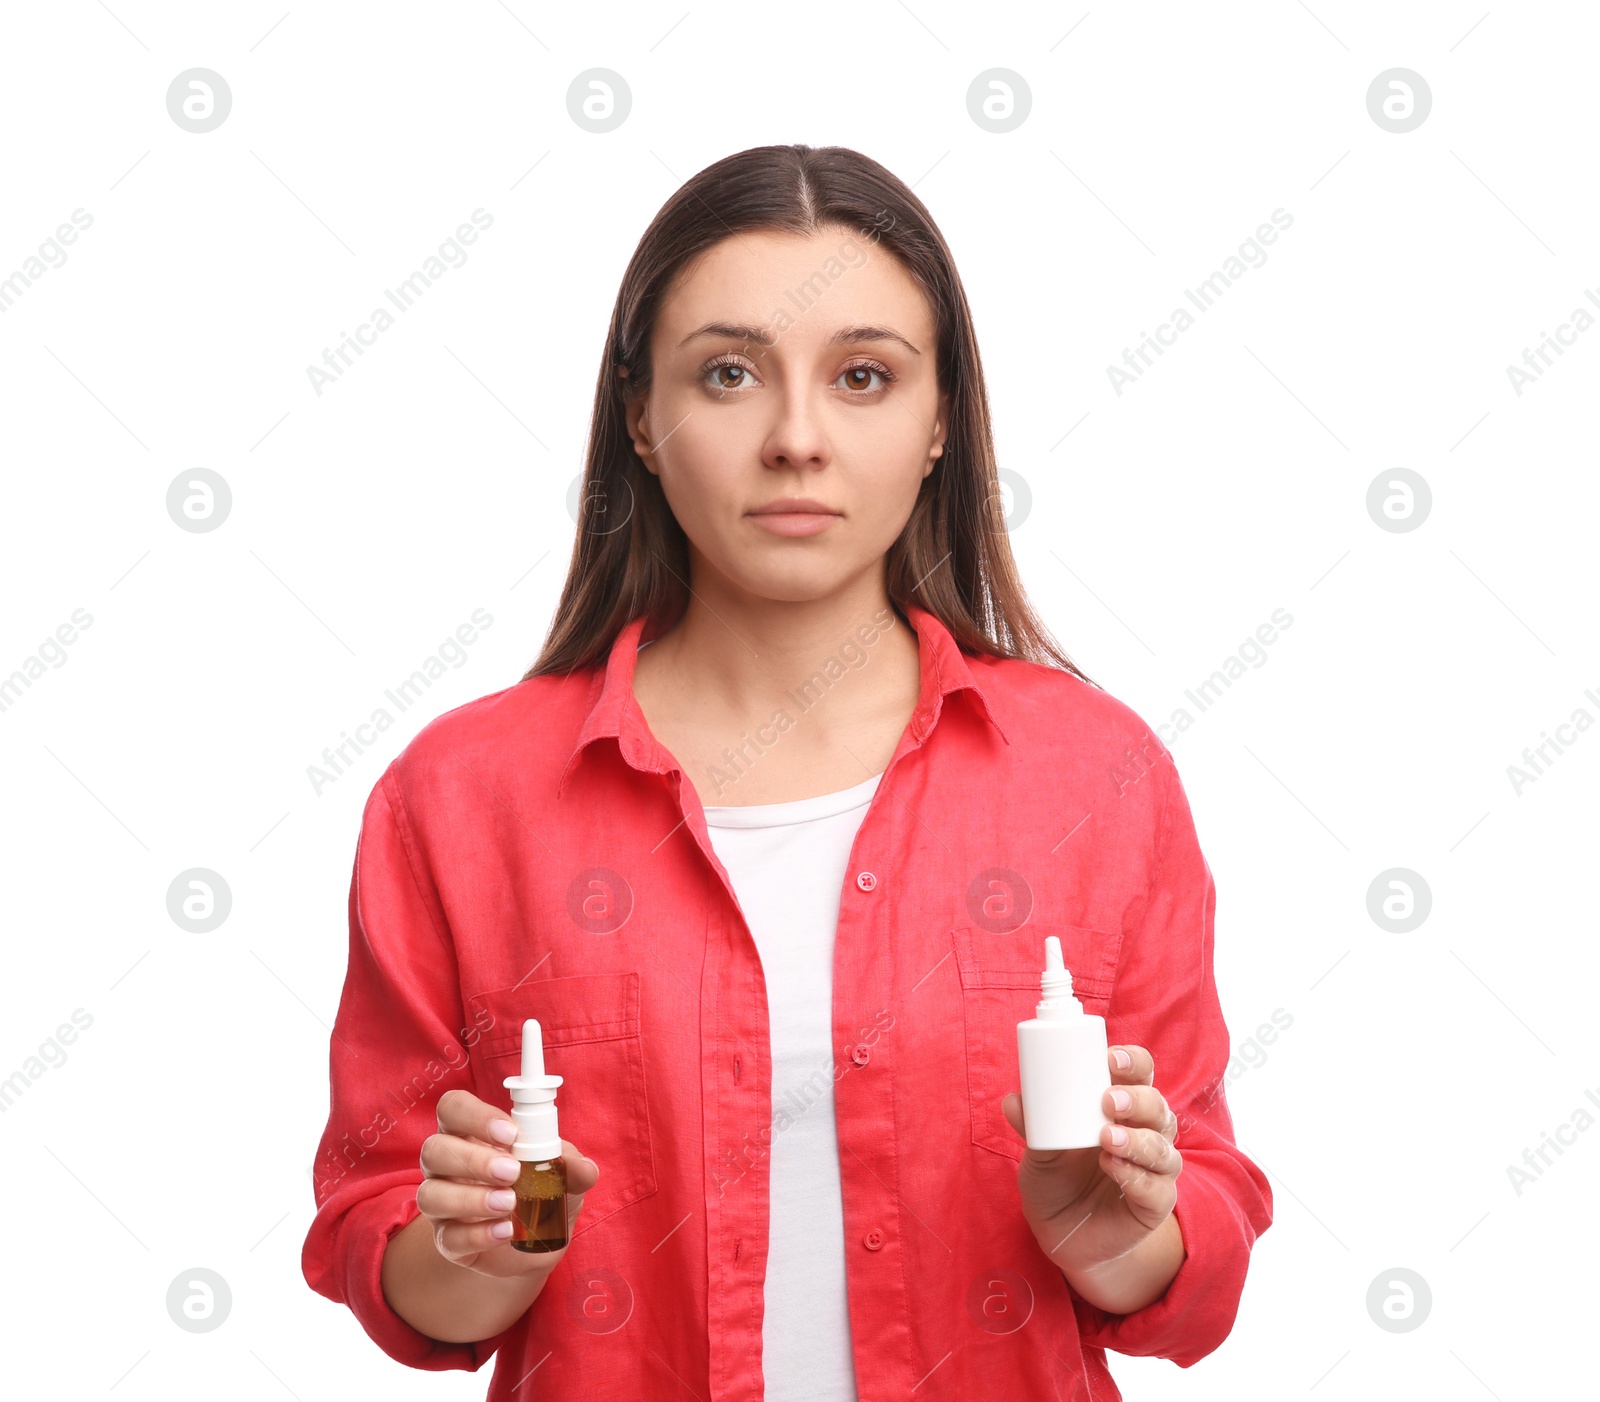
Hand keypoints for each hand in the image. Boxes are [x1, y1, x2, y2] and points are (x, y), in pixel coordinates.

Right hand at [417, 1088, 599, 1277]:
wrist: (537, 1242)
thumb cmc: (542, 1189)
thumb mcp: (563, 1173)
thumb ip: (572, 1165)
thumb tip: (584, 1168)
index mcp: (470, 1132)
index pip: (453, 1107)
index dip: (474, 1115)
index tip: (510, 1133)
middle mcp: (447, 1164)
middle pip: (435, 1149)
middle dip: (474, 1159)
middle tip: (512, 1172)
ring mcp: (442, 1203)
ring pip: (430, 1194)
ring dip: (471, 1198)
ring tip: (509, 1204)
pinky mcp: (446, 1240)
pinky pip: (447, 1237)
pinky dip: (477, 1234)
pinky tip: (505, 1232)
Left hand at [1000, 1044, 1180, 1278]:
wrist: (1061, 1233)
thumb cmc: (1055, 1177)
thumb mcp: (1039, 1149)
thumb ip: (1030, 1124)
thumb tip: (1013, 1100)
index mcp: (1122, 1107)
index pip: (1140, 1074)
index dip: (1133, 1062)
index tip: (1111, 1058)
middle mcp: (1145, 1133)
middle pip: (1157, 1106)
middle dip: (1137, 1099)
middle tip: (1108, 1101)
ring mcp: (1154, 1169)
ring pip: (1162, 1147)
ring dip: (1138, 1139)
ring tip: (1107, 1137)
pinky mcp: (1155, 1205)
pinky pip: (1158, 1189)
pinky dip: (1137, 1176)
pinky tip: (1113, 1167)